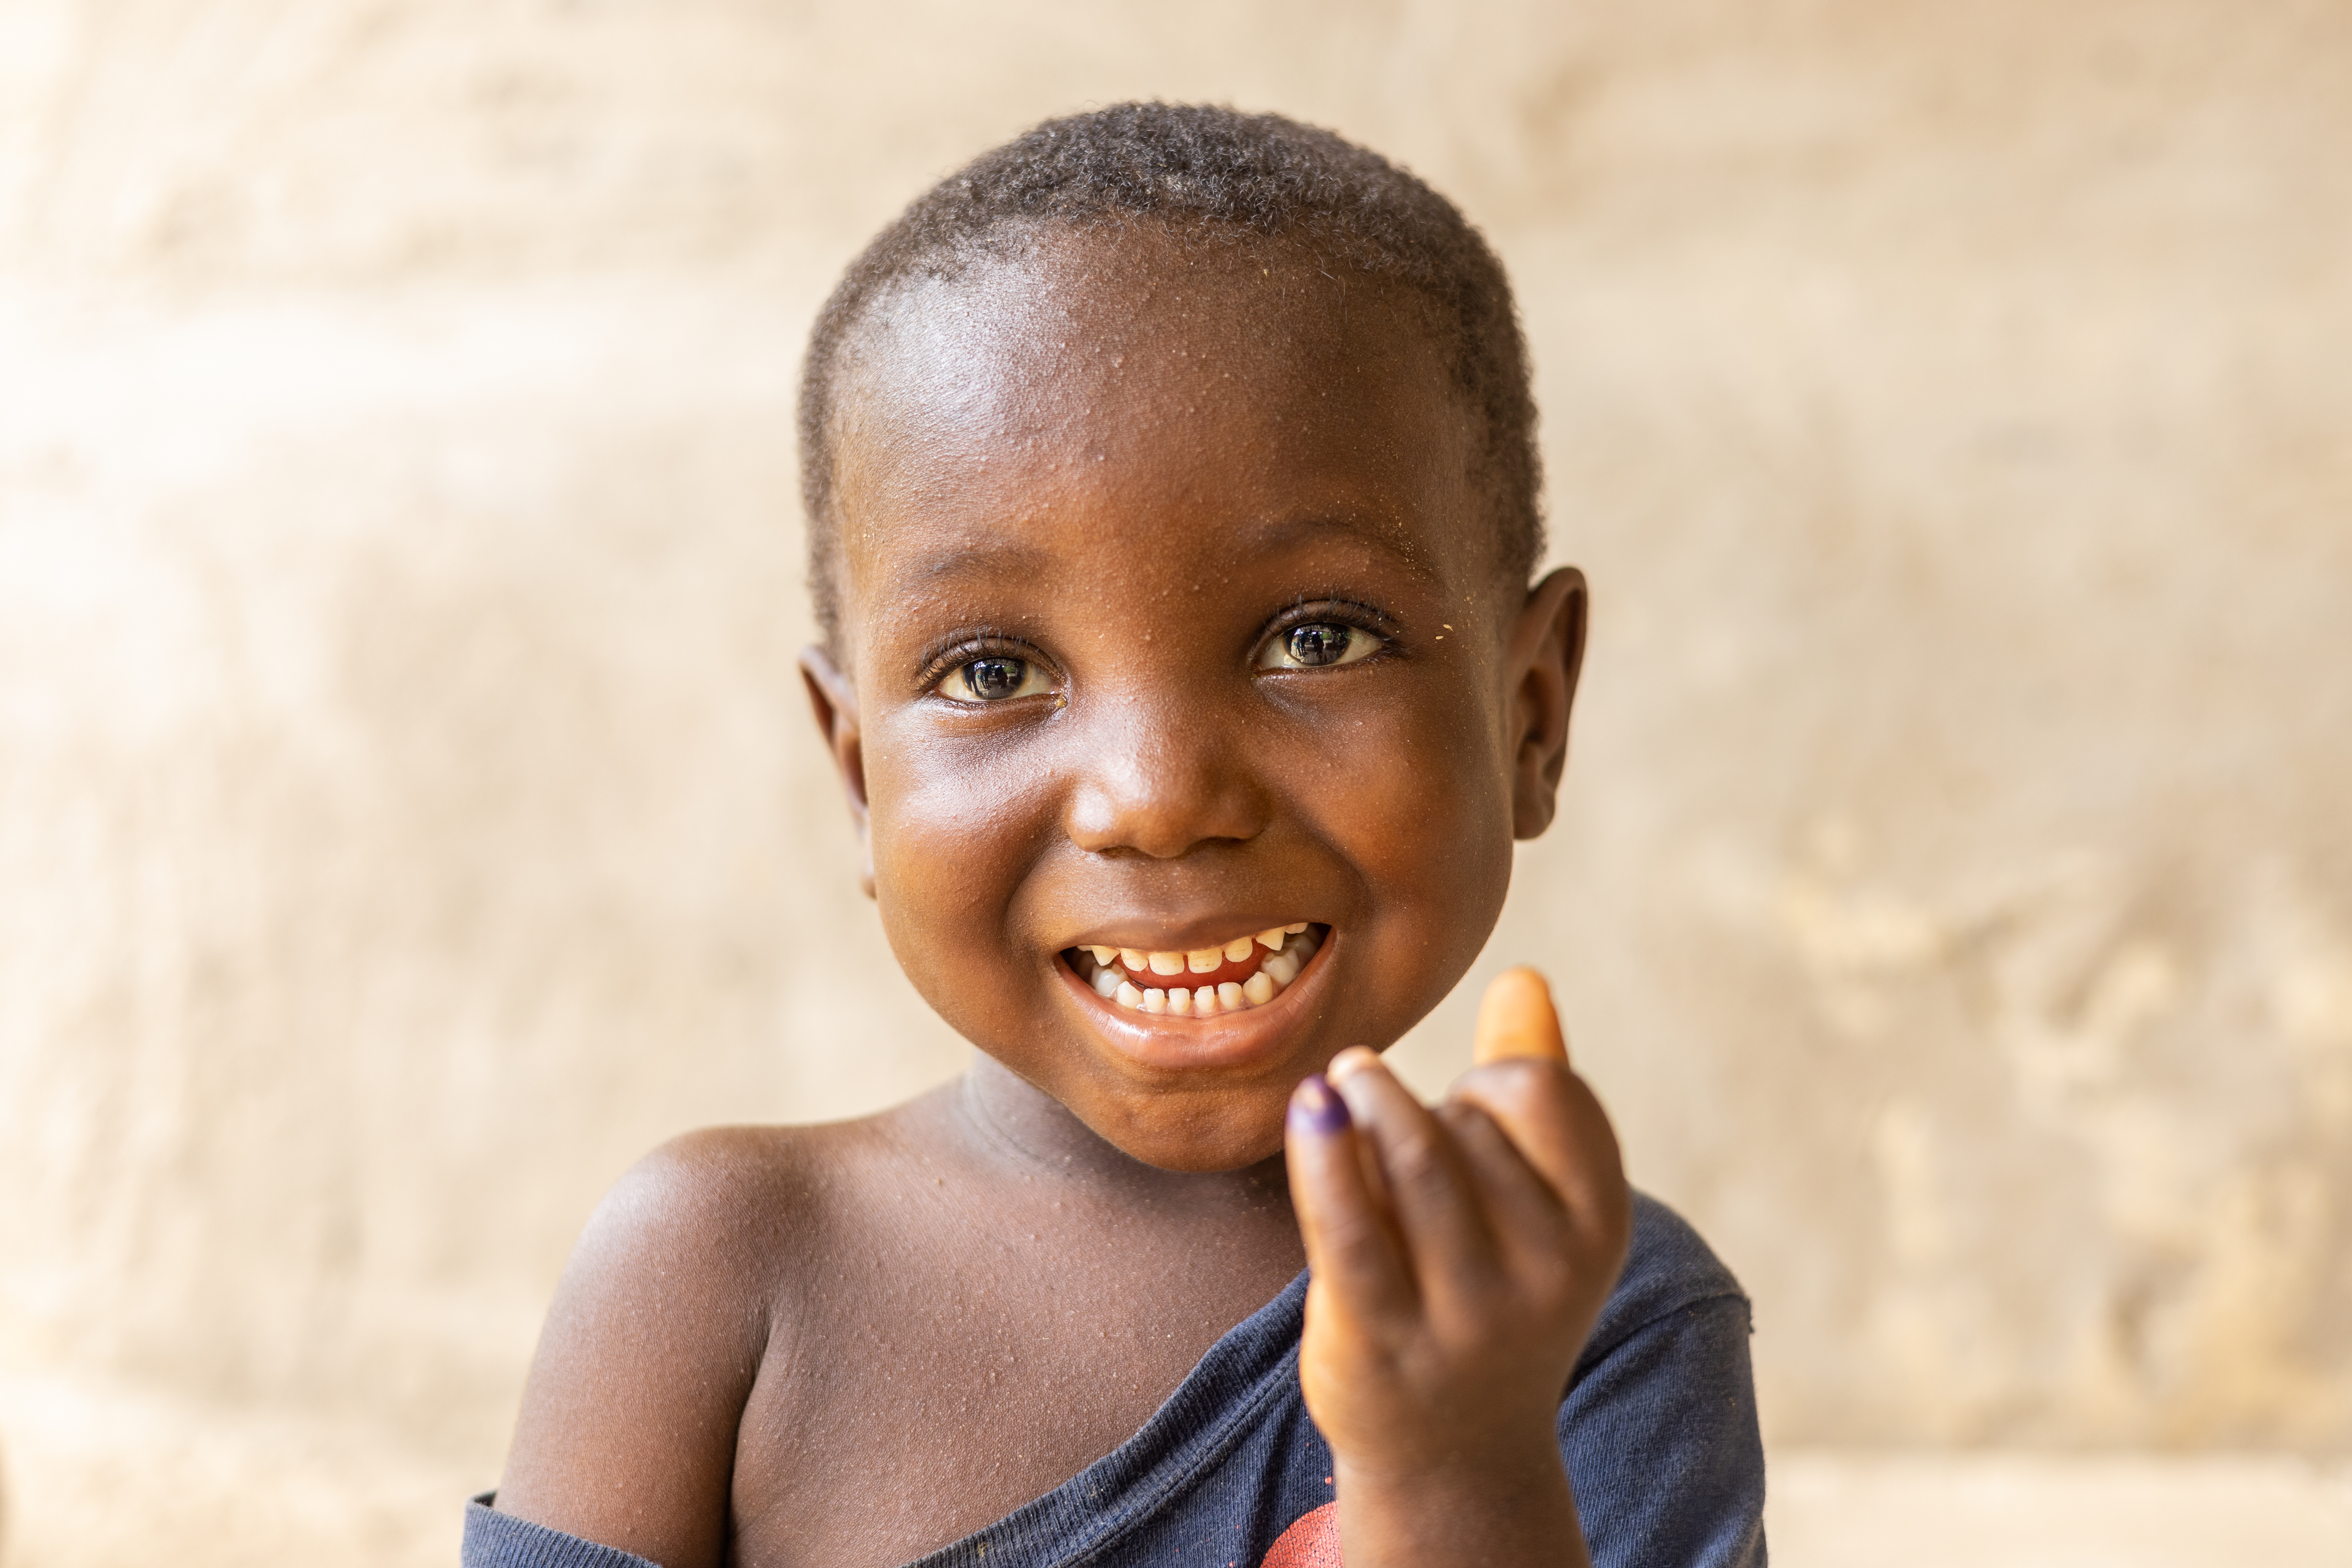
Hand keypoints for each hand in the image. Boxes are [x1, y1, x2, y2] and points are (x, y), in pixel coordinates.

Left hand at [1285, 968, 1631, 1564]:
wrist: (1452, 1453)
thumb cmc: (1490, 1292)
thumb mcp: (1539, 1205)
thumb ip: (1535, 1086)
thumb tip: (1523, 979)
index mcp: (1597, 1225)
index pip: (1539, 1089)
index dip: (1489, 1082)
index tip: (1468, 1114)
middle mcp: (1544, 1270)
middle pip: (1461, 1122)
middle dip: (1420, 1114)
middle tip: (1403, 1152)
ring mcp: (1464, 1310)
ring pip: (1407, 1155)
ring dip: (1367, 1108)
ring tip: (1341, 1088)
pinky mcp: (1381, 1334)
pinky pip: (1346, 1221)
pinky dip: (1323, 1152)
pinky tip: (1310, 1105)